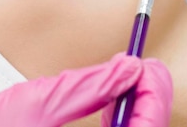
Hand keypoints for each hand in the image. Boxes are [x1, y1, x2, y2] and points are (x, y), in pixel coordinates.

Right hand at [0, 53, 172, 126]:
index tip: (149, 65)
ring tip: (124, 81)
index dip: (155, 96)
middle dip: (148, 102)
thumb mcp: (31, 105)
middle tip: (142, 68)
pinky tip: (106, 105)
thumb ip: (84, 88)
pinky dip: (118, 122)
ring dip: (134, 112)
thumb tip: (128, 68)